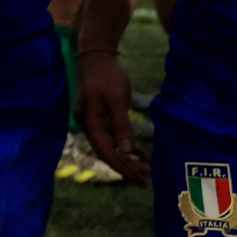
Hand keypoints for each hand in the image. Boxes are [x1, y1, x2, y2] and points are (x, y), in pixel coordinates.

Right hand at [77, 49, 149, 183]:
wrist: (96, 56)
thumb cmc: (106, 76)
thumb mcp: (115, 99)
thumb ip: (121, 125)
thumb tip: (125, 150)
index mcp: (90, 122)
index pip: (105, 152)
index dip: (122, 167)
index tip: (139, 179)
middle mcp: (90, 126)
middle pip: (107, 153)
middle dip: (126, 166)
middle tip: (146, 178)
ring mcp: (95, 122)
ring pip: (111, 147)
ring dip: (127, 158)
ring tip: (146, 169)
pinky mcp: (102, 117)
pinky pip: (113, 137)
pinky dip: (125, 146)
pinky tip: (139, 153)